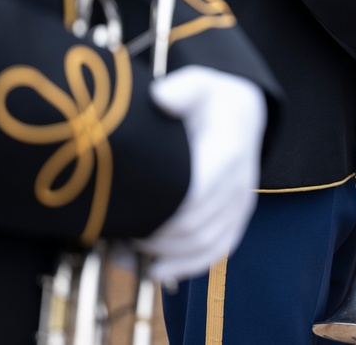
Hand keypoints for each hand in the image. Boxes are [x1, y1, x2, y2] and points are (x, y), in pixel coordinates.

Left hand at [136, 66, 266, 287]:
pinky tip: (155, 271)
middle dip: (151, 235)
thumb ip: (182, 89)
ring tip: (123, 251)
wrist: (242, 112)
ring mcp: (240, 206)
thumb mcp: (199, 84)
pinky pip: (216, 251)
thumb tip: (161, 98)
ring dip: (163, 254)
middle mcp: (239, 185)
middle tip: (113, 231)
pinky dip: (186, 266)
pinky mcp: (236, 219)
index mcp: (228, 153)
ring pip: (203, 245)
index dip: (159, 209)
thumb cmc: (211, 99)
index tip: (125, 209)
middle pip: (194, 227)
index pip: (195, 194)